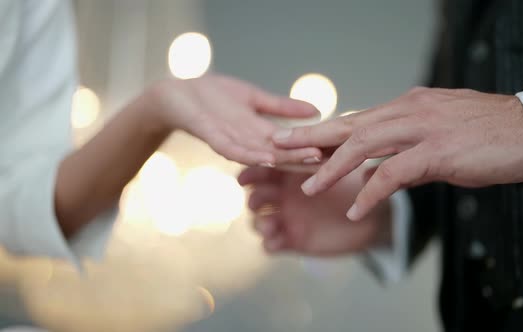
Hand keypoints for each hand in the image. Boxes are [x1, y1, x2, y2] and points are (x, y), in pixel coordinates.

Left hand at [147, 73, 321, 165]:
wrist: (175, 95)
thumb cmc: (212, 97)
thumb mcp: (254, 98)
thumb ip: (282, 107)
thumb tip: (316, 110)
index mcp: (261, 134)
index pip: (294, 145)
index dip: (316, 147)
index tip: (342, 151)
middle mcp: (251, 143)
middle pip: (284, 154)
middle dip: (308, 158)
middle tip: (335, 163)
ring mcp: (233, 142)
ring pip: (264, 154)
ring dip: (287, 159)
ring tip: (310, 160)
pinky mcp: (213, 137)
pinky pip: (233, 150)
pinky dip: (251, 154)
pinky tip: (268, 158)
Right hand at [238, 165, 390, 255]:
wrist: (372, 216)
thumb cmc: (355, 185)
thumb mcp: (339, 166)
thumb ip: (320, 155)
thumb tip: (300, 139)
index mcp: (288, 173)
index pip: (263, 171)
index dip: (251, 174)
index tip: (245, 177)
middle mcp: (282, 195)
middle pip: (256, 196)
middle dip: (254, 199)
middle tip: (257, 202)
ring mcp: (286, 218)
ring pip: (259, 221)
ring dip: (260, 223)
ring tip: (269, 224)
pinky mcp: (293, 240)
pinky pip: (271, 245)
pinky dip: (269, 243)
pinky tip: (275, 240)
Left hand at [272, 88, 522, 220]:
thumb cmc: (485, 133)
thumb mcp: (438, 132)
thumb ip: (407, 144)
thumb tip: (379, 162)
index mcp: (407, 105)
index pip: (357, 118)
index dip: (325, 130)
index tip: (297, 139)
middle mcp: (408, 111)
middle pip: (349, 124)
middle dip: (311, 138)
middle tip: (278, 148)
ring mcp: (421, 129)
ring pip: (363, 146)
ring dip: (332, 168)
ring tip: (309, 187)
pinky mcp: (436, 152)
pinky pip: (392, 173)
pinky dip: (370, 192)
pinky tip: (356, 209)